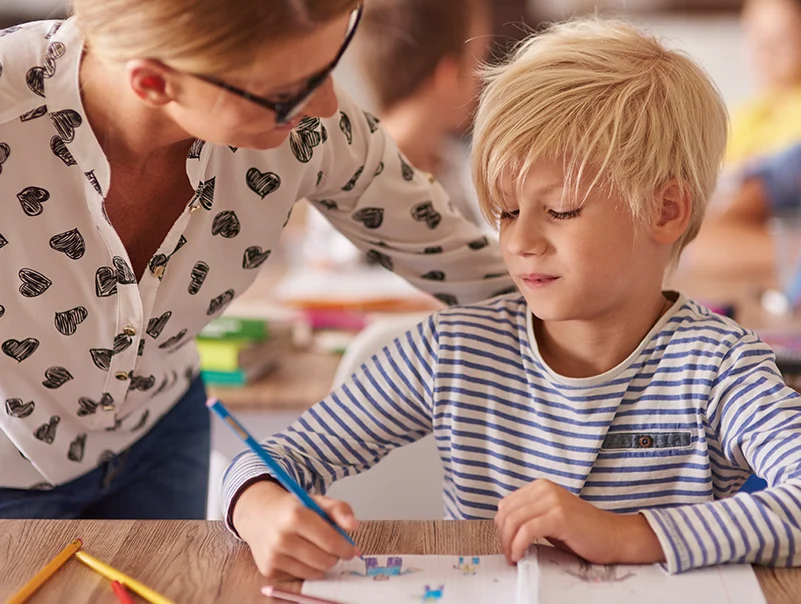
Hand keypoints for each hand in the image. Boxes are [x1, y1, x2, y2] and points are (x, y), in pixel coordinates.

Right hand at [233, 480, 361, 579]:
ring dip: (322, 563)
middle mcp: (281, 537)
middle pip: (324, 560)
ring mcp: (273, 555)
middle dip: (335, 556)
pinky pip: (300, 577)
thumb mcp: (316, 501)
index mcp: (296, 515)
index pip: (330, 541)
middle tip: (333, 548)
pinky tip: (299, 554)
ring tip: (316, 549)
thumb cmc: (292, 508)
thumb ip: (340, 509)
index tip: (352, 549)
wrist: (258, 514)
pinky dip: (306, 568)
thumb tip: (354, 526)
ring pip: (314, 572)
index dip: (346, 548)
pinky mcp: (269, 570)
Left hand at [494, 479, 664, 565]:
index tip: (505, 543)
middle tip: (508, 554)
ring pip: (514, 521)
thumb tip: (503, 524)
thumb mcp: (549, 517)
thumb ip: (529, 515)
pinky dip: (518, 545)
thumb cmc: (582, 531)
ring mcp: (552, 500)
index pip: (506, 504)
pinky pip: (527, 531)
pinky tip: (519, 555)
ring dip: (508, 543)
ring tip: (513, 557)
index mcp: (540, 486)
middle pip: (507, 512)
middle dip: (502, 537)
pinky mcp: (559, 515)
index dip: (501, 526)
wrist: (613, 536)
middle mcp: (545, 489)